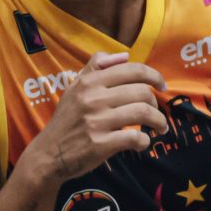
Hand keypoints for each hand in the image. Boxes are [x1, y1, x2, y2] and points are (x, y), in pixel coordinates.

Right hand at [35, 53, 170, 179]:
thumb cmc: (66, 120)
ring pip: (143, 113)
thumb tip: (124, 55)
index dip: (154, 76)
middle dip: (156, 103)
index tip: (162, 86)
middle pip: (142, 92)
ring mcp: (96, 121)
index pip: (132, 70)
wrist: (48, 154)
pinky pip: (135, 138)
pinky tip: (141, 143)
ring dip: (158, 122)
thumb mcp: (74, 87)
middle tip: (155, 113)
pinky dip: (144, 141)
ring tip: (160, 128)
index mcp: (89, 81)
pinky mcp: (100, 144)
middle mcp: (93, 98)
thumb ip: (96, 67)